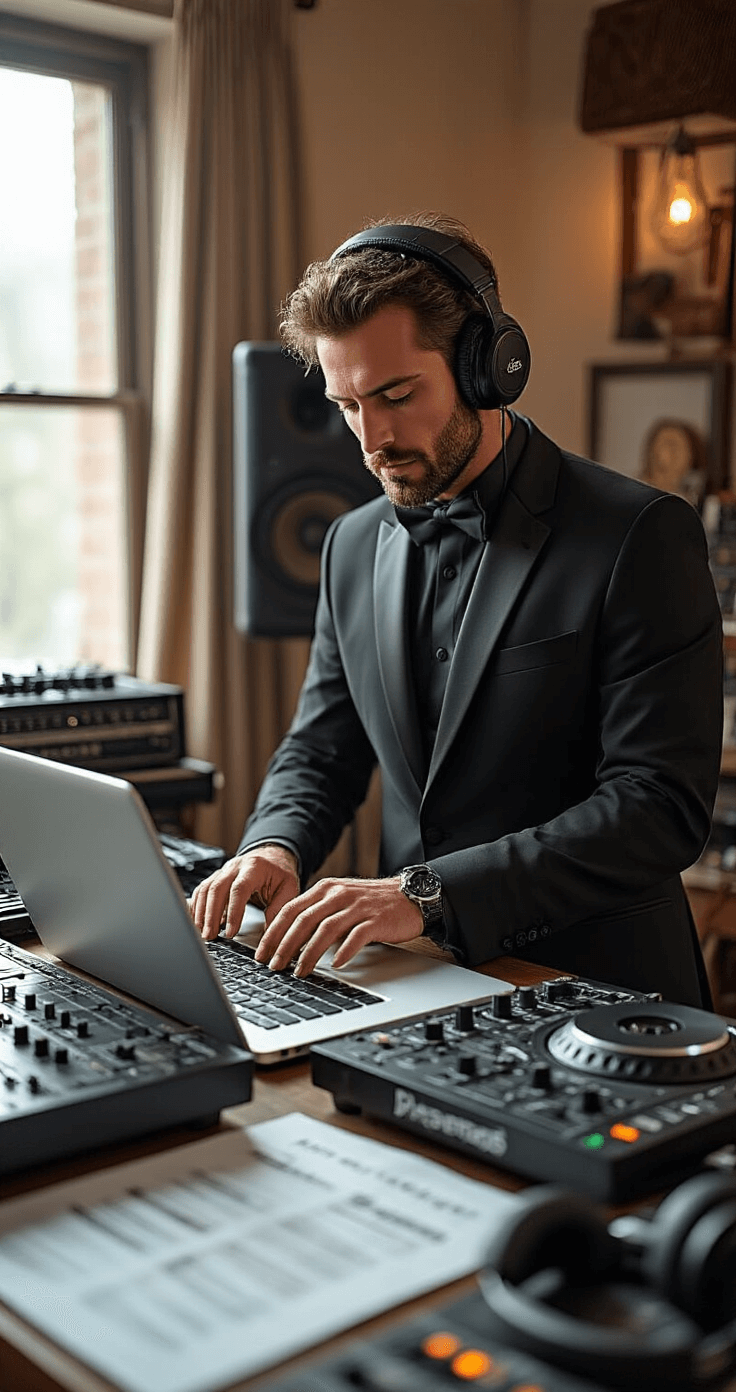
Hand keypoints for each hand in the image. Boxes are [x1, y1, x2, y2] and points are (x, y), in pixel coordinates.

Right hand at [188, 845, 299, 940]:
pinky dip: (197, 906)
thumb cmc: (280, 873)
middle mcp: (235, 866)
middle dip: (211, 915)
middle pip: (217, 888)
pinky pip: (201, 890)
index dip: (233, 912)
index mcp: (254, 867)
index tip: (231, 932)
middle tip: (210, 936)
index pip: (239, 889)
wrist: (272, 857)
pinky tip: (198, 922)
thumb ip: (278, 910)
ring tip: (203, 933)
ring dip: (201, 912)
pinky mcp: (216, 877)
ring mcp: (223, 871)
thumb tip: (268, 936)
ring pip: (205, 889)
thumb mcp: (288, 889)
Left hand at [253, 875, 423, 975]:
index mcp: (326, 889)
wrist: (410, 895)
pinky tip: (337, 964)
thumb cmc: (373, 903)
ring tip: (299, 971)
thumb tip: (291, 940)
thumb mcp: (341, 900)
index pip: (291, 910)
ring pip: (326, 930)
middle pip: (304, 920)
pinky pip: (356, 936)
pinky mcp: (376, 920)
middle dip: (285, 945)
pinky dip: (344, 951)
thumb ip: (318, 913)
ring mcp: (357, 907)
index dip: (273, 932)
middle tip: (275, 966)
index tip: (262, 952)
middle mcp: (338, 895)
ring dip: (309, 953)